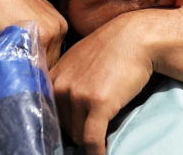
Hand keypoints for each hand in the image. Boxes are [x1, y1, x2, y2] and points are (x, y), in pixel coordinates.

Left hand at [50, 11, 153, 154]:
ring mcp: (78, 95)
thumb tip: (64, 108)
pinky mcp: (98, 103)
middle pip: (63, 126)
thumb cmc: (110, 49)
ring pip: (77, 135)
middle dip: (77, 130)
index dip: (59, 124)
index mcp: (54, 76)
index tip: (65, 132)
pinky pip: (92, 139)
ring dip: (89, 139)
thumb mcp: (78, 60)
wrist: (134, 38)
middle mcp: (61, 85)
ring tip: (102, 131)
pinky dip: (96, 152)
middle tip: (92, 127)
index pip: (48, 112)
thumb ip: (66, 80)